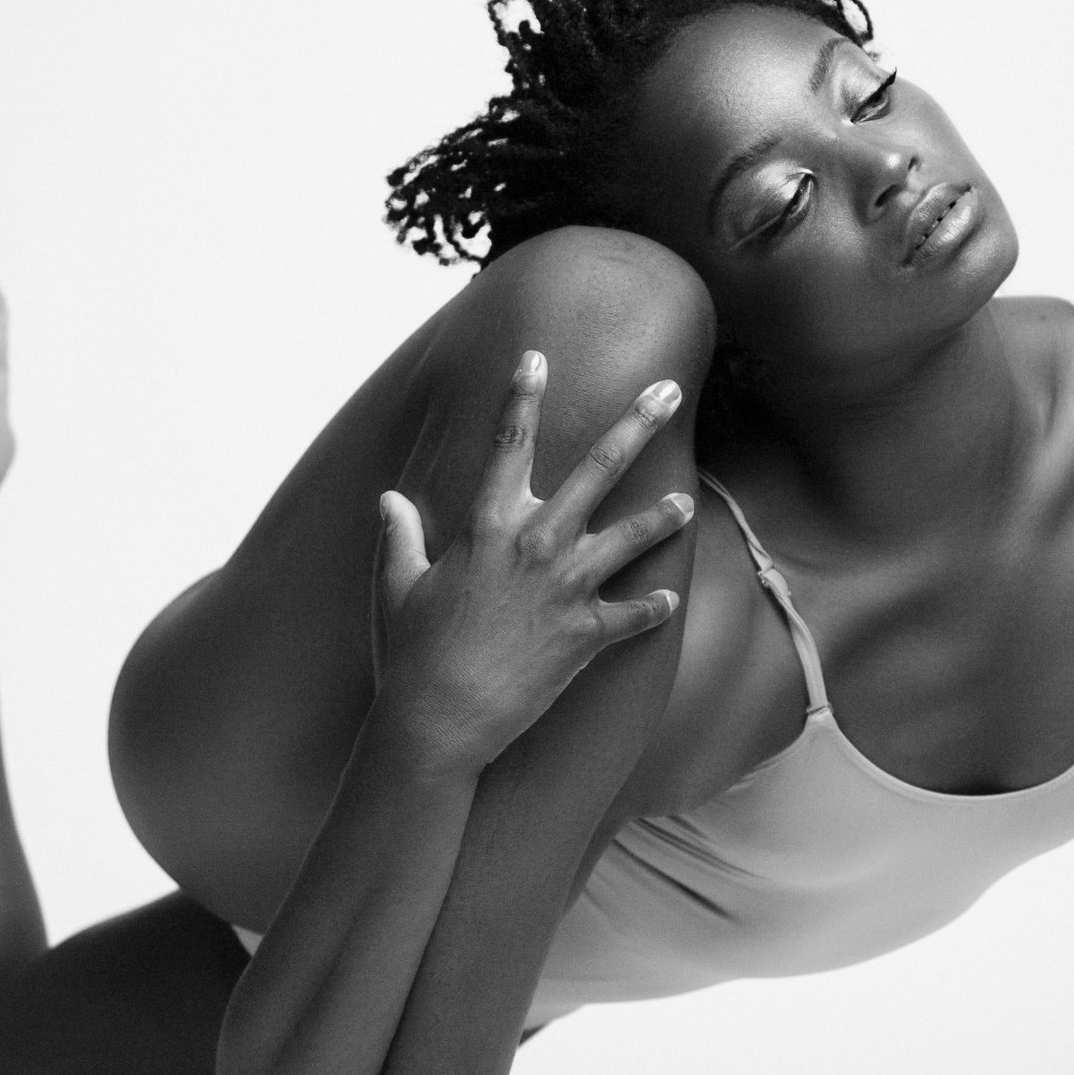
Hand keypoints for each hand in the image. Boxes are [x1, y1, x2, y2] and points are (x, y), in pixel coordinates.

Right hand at [370, 351, 696, 771]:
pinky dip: (652, 608)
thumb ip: (400, 537)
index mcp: (488, 525)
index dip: (522, 395)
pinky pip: (634, 616)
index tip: (537, 356)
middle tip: (668, 392)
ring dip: (661, 516)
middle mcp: (536, 544)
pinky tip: (668, 601)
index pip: (508, 443)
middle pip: (599, 468)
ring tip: (685, 502)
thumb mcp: (398, 586)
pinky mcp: (586, 636)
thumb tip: (388, 500)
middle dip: (636, 423)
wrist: (439, 718)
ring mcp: (567, 588)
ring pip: (631, 535)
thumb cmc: (413, 652)